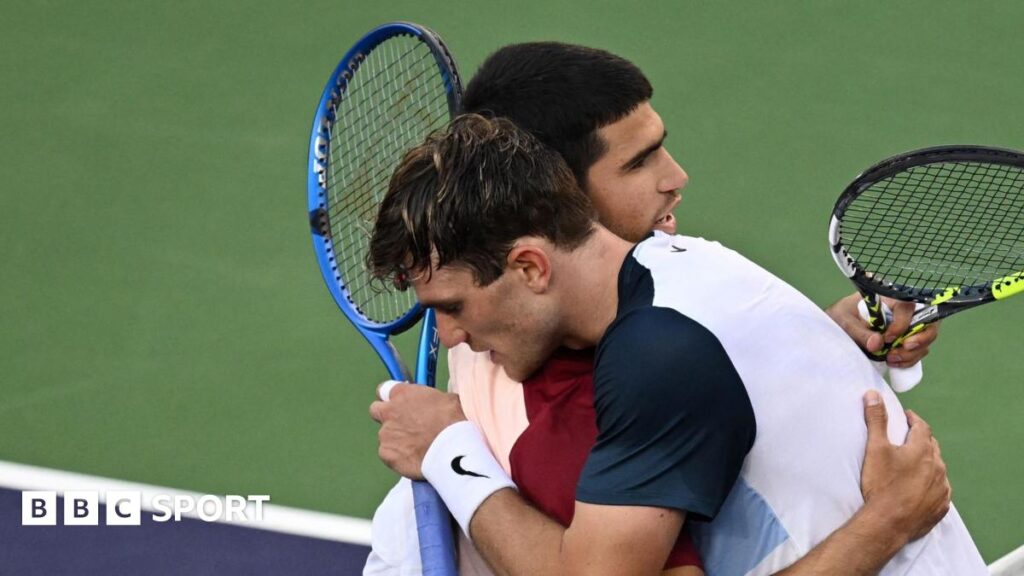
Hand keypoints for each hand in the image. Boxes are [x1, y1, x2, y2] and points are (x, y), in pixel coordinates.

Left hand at [369, 382, 466, 478]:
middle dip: (386, 416)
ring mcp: (385, 434)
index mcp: (403, 393)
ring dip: (397, 439)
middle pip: (376, 410)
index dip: (392, 397)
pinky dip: (398, 457)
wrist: (453, 448)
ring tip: (417, 447)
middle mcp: (389, 412)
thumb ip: (431, 400)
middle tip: (403, 424)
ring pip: (385, 436)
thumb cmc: (455, 420)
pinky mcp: (386, 454)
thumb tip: (435, 404)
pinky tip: (414, 459)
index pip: (384, 389)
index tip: (399, 403)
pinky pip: (388, 455)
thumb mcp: (447, 399)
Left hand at [826, 292, 940, 367]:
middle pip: (927, 322)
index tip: (887, 338)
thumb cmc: (841, 316)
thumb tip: (878, 343)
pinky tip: (894, 363)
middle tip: (896, 353)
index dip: (902, 323)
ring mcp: (907, 327)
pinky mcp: (905, 341)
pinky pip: (918, 351)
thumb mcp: (844, 321)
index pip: (907, 307)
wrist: (838, 326)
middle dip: (918, 340)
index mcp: (889, 299)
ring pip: (925, 338)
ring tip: (890, 359)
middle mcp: (902, 311)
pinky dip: (910, 360)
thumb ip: (859, 331)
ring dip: (912, 353)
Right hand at [860, 390, 949, 542]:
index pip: (922, 427)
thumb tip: (873, 395)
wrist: (888, 522)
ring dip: (929, 463)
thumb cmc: (881, 484)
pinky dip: (932, 485)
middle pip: (932, 447)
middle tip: (909, 438)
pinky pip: (940, 490)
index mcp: (922, 450)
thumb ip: (876, 419)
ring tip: (915, 464)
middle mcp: (937, 467)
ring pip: (938, 469)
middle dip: (922, 440)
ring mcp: (941, 488)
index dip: (914, 420)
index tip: (907, 417)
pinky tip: (922, 488)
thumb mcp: (875, 448)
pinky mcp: (941, 506)